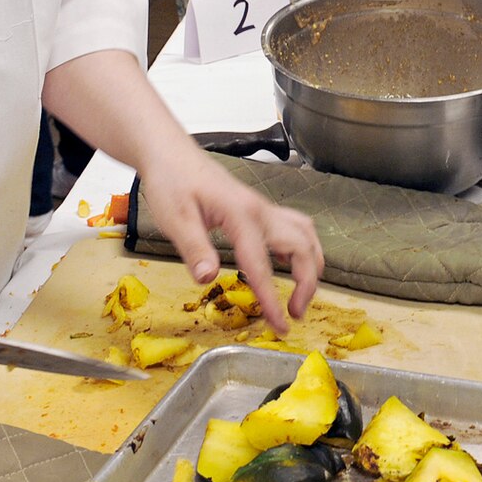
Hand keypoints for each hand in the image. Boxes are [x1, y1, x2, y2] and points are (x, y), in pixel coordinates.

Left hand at [138, 144, 322, 332]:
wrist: (171, 154)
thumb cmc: (171, 181)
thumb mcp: (175, 218)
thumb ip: (194, 249)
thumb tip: (208, 280)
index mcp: (241, 215)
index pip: (261, 265)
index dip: (271, 299)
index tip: (280, 327)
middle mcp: (260, 211)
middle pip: (302, 247)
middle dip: (307, 284)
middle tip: (294, 314)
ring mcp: (263, 208)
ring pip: (306, 235)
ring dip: (311, 265)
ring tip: (300, 293)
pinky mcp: (259, 209)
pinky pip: (295, 227)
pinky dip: (302, 249)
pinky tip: (289, 264)